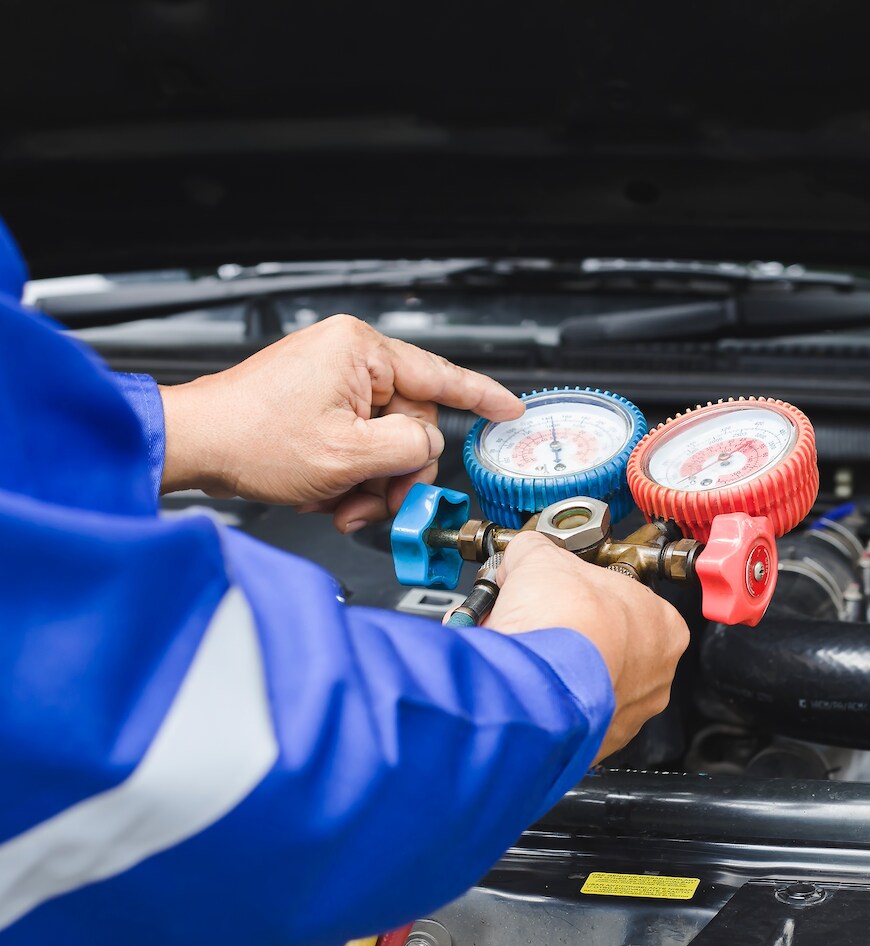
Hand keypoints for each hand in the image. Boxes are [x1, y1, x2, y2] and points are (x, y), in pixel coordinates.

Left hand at [157, 315, 522, 530]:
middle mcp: (348, 356)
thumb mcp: (348, 456)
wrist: (193, 447)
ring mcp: (330, 377)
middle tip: (377, 504)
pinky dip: (347, 472)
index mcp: (361, 351)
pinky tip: (325, 492)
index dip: (483, 398)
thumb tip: (428, 447)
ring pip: (381, 439)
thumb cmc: (252, 441)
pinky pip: (355, 440)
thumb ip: (410, 448)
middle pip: (410, 423)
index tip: (511, 410)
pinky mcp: (315, 400)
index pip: (441, 375)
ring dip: (367, 480)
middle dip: (394, 472)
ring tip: (338, 503)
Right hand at [485, 532, 689, 761]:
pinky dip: (552, 704)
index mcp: (664, 625)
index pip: (627, 600)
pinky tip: (528, 688)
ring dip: (562, 671)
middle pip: (611, 645)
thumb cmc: (561, 623)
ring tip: (530, 657)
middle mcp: (658, 674)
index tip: (561, 594)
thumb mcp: (542, 560)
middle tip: (540, 625)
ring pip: (594, 685)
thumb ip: (538, 551)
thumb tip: (526, 551)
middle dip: (573, 635)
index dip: (586, 594)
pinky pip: (575, 718)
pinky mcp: (600, 743)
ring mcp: (631, 713)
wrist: (536, 685)